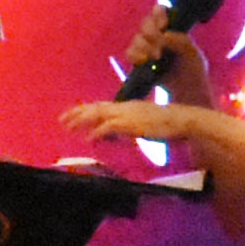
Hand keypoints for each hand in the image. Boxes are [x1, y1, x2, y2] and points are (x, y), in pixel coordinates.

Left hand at [62, 97, 199, 145]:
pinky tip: (89, 139)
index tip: (71, 115)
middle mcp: (125, 107)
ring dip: (82, 121)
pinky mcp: (131, 123)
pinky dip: (97, 132)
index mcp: (127, 106)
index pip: (101, 106)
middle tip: (61, 120)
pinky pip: (109, 127)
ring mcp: (128, 114)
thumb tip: (114, 135)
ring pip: (99, 114)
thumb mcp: (144, 124)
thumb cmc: (167, 124)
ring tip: (68, 127)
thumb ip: (128, 128)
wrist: (183, 120)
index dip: (85, 110)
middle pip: (96, 108)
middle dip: (77, 114)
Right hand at [120, 7, 211, 88]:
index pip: (160, 11)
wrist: (188, 92)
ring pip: (137, 38)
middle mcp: (158, 35)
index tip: (163, 26)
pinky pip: (130, 53)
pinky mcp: (140, 61)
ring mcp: (147, 47)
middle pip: (146, 23)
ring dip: (144, 47)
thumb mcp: (193, 54)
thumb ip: (181, 41)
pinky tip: (143, 61)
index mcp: (172, 28)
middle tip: (160, 49)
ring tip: (155, 58)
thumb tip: (164, 34)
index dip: (158, 15)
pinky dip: (134, 56)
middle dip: (151, 34)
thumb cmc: (194, 70)